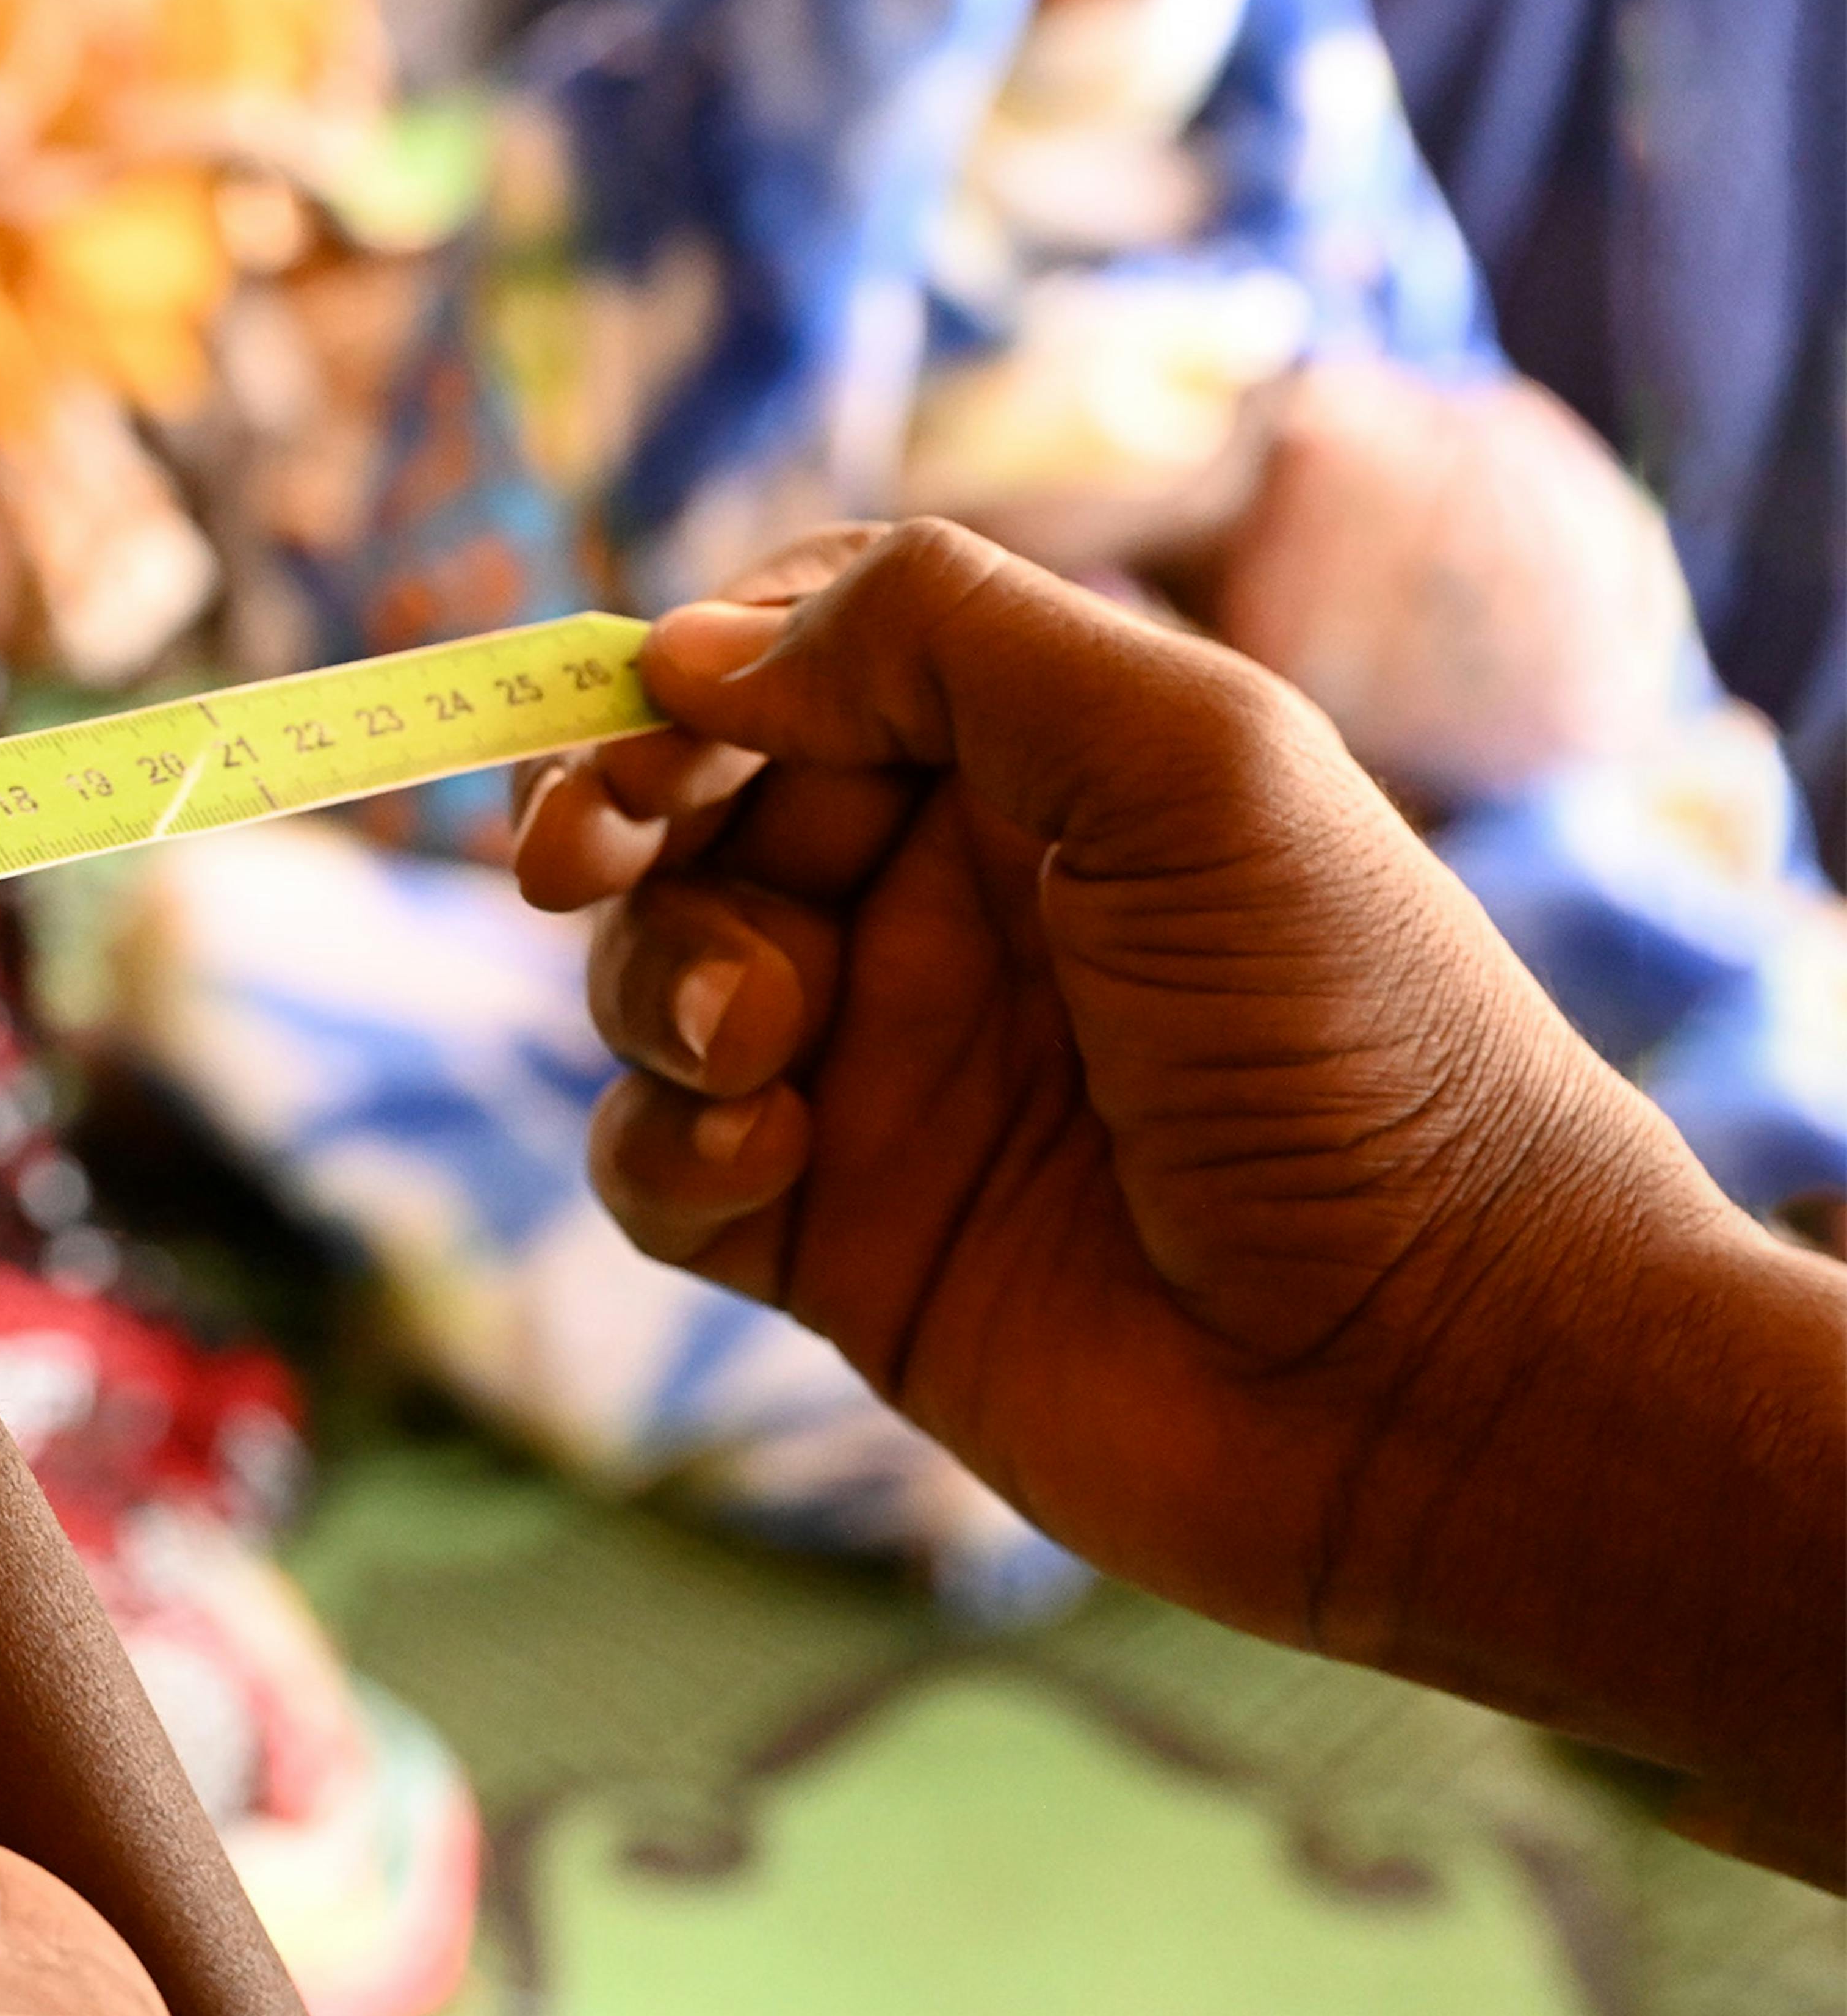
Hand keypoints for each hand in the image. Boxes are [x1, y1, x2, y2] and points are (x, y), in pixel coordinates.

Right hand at [507, 521, 1757, 1677]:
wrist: (1434, 1376)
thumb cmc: (1354, 1041)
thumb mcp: (1189, 756)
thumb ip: (941, 639)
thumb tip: (694, 650)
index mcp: (1033, 771)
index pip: (796, 661)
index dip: (687, 672)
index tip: (637, 715)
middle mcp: (944, 911)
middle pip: (688, 814)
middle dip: (613, 819)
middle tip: (581, 863)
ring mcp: (881, 1076)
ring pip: (653, 981)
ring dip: (661, 987)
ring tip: (765, 1047)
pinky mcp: (833, 1243)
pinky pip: (658, 1163)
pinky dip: (668, 1147)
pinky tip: (769, 1162)